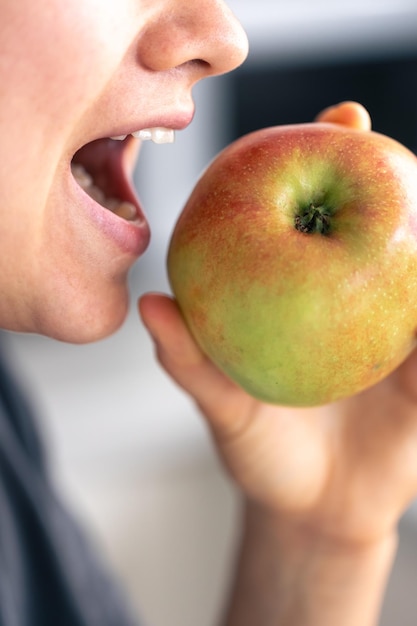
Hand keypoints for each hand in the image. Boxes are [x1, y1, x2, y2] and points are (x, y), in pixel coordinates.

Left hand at [139, 102, 416, 545]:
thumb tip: (150, 306)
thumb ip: (192, 366)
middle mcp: (354, 305)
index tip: (337, 121)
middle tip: (374, 132)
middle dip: (390, 179)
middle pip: (382, 227)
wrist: (312, 512)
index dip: (325, 164)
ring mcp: (398, 337)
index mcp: (306, 300)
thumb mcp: (225, 412)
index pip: (317, 218)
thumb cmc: (263, 455)